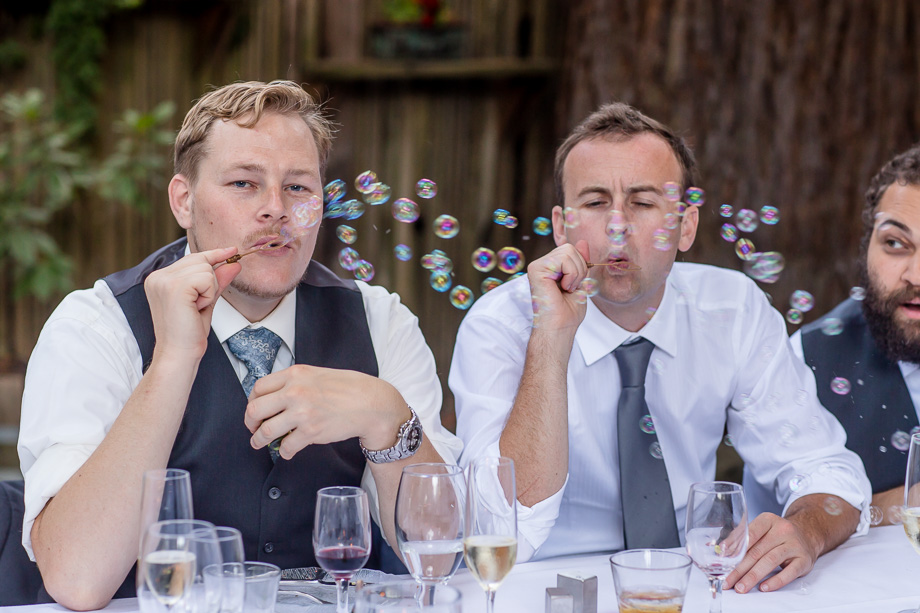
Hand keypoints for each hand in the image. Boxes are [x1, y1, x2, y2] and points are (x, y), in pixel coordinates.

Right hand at [145, 247, 240, 360]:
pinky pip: (207, 278)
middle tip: (197, 305)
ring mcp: (163, 279)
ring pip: (206, 268)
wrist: (179, 354)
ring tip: (195, 308)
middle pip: (201, 260)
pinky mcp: (174, 286)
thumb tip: (234, 263)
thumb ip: (217, 281)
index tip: (232, 250)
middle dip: (210, 283)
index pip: (192, 258)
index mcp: (159, 278)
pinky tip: (196, 308)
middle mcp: (157, 276)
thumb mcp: (206, 301)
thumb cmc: (189, 333)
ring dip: (209, 290)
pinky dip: (209, 294)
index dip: (214, 254)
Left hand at [243, 365, 407, 458]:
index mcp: (295, 374)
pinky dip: (284, 451)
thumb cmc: (349, 388)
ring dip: (258, 440)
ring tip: (259, 443)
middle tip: (253, 428)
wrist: (371, 403)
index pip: (259, 387)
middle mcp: (295, 392)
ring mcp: (302, 412)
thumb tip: (275, 397)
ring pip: (266, 431)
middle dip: (250, 422)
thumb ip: (295, 382)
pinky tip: (288, 449)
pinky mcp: (311, 432)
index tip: (255, 409)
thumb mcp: (317, 374)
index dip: (252, 401)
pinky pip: (286, 446)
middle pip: (255, 409)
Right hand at [526, 240, 591, 331]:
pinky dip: (571, 275)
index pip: (570, 250)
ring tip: (567, 288)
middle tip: (571, 288)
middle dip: (579, 268)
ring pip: (568, 251)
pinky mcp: (536, 269)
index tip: (575, 284)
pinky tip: (562, 287)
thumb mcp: (581, 281)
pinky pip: (563, 259)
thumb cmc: (568, 311)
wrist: (560, 327)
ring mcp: (537, 266)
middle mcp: (542, 264)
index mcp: (550, 267)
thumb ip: (580, 262)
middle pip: (570, 248)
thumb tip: (582, 242)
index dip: (580, 264)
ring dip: (576, 273)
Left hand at [724, 512, 819, 593]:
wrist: (807, 535)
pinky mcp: (804, 560)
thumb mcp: (762, 529)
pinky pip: (789, 573)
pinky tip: (763, 587)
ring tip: (741, 587)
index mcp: (768, 520)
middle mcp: (782, 530)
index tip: (723, 560)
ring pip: (770, 561)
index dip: (735, 548)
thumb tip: (722, 550)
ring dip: (753, 576)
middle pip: (756, 551)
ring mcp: (794, 545)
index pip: (750, 534)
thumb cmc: (778, 535)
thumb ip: (744, 538)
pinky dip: (775, 581)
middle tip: (728, 581)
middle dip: (739, 569)